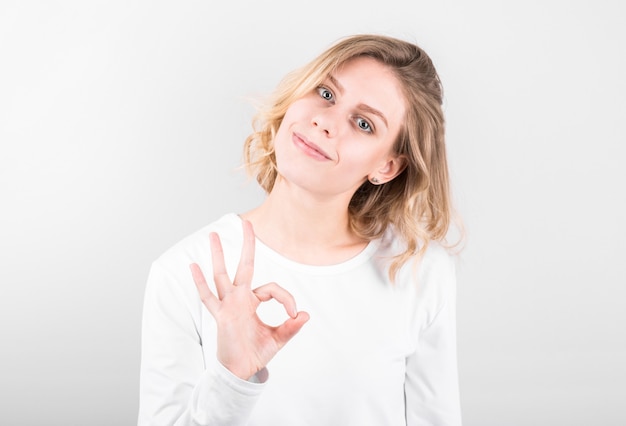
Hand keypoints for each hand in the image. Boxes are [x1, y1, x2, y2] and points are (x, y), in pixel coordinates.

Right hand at [190, 220, 308, 379]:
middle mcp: (240, 298)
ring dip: (218, 255)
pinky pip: (208, 297)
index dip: (286, 298)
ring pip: (222, 275)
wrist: (241, 371)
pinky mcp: (220, 316)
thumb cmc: (256, 353)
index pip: (272, 289)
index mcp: (254, 301)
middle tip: (246, 223)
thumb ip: (290, 327)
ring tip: (212, 235)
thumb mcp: (278, 339)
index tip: (295, 314)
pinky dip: (200, 283)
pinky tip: (193, 266)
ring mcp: (228, 305)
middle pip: (244, 266)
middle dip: (247, 245)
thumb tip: (305, 315)